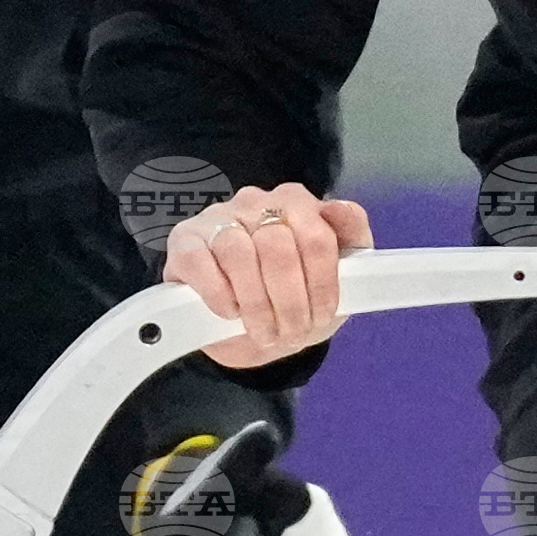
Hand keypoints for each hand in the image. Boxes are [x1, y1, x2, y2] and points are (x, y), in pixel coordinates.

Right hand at [164, 183, 373, 368]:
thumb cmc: (292, 300)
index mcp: (296, 204)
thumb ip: (353, 238)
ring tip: (263, 331)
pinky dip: (219, 295)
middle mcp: (256, 202)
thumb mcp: (337, 280)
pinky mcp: (184, 241)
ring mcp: (217, 218)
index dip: (322, 286)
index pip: (317, 237)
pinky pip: (200, 261)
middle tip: (290, 332)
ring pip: (239, 253)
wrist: (243, 333)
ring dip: (256, 305)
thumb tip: (340, 208)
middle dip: (290, 302)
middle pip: (278, 246)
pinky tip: (229, 312)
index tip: (320, 317)